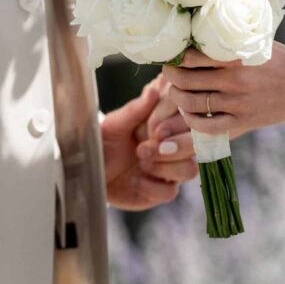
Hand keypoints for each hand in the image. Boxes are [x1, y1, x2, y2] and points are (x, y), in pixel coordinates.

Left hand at [102, 75, 197, 210]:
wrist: (88, 170)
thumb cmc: (103, 141)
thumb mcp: (114, 124)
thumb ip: (135, 110)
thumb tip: (154, 91)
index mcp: (165, 122)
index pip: (188, 117)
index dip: (175, 122)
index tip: (153, 127)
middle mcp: (173, 144)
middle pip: (196, 144)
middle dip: (175, 146)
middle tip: (143, 148)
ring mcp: (170, 168)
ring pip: (190, 169)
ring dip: (166, 167)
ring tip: (141, 162)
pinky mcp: (161, 191)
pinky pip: (171, 192)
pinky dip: (152, 187)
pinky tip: (135, 181)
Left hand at [162, 46, 284, 135]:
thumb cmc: (279, 59)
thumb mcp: (256, 42)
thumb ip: (229, 41)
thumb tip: (195, 33)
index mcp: (237, 58)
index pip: (192, 57)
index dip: (176, 57)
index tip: (172, 54)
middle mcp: (235, 81)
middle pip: (186, 80)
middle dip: (171, 76)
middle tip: (168, 71)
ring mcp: (238, 104)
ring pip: (192, 104)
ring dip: (176, 97)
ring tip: (175, 91)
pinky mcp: (243, 122)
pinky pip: (207, 127)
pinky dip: (192, 120)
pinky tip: (190, 112)